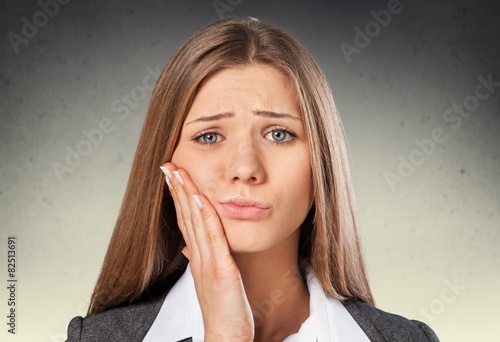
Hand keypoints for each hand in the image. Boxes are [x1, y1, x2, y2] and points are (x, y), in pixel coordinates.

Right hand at [161, 163, 254, 340]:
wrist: (225, 335)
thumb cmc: (222, 310)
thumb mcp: (210, 281)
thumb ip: (201, 260)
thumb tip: (190, 247)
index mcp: (197, 257)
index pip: (185, 220)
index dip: (178, 197)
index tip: (173, 176)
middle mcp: (197, 256)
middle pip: (185, 216)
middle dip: (177, 188)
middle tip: (168, 165)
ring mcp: (207, 262)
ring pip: (194, 221)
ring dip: (186, 194)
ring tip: (178, 171)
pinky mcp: (220, 269)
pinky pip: (212, 238)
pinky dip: (205, 215)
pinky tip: (201, 197)